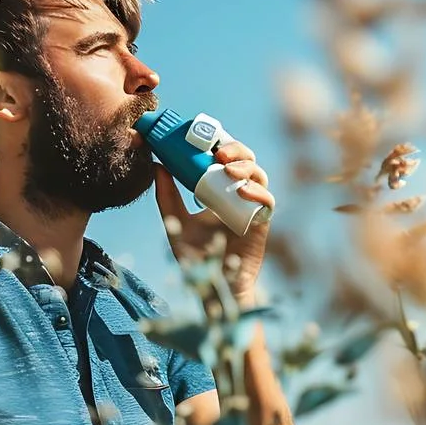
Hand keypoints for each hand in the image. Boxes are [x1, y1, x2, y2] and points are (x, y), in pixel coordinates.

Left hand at [152, 140, 273, 309]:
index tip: (206, 137)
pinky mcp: (262, 223)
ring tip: (228, 168)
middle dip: (236, 150)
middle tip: (218, 151)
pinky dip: (258, 192)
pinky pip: (268, 201)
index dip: (221, 144)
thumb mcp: (175, 223)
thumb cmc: (196, 258)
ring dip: (246, 167)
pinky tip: (242, 191)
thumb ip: (167, 197)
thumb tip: (157, 165)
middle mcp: (238, 196)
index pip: (226, 159)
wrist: (213, 287)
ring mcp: (252, 208)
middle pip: (246, 161)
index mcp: (219, 191)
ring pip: (259, 175)